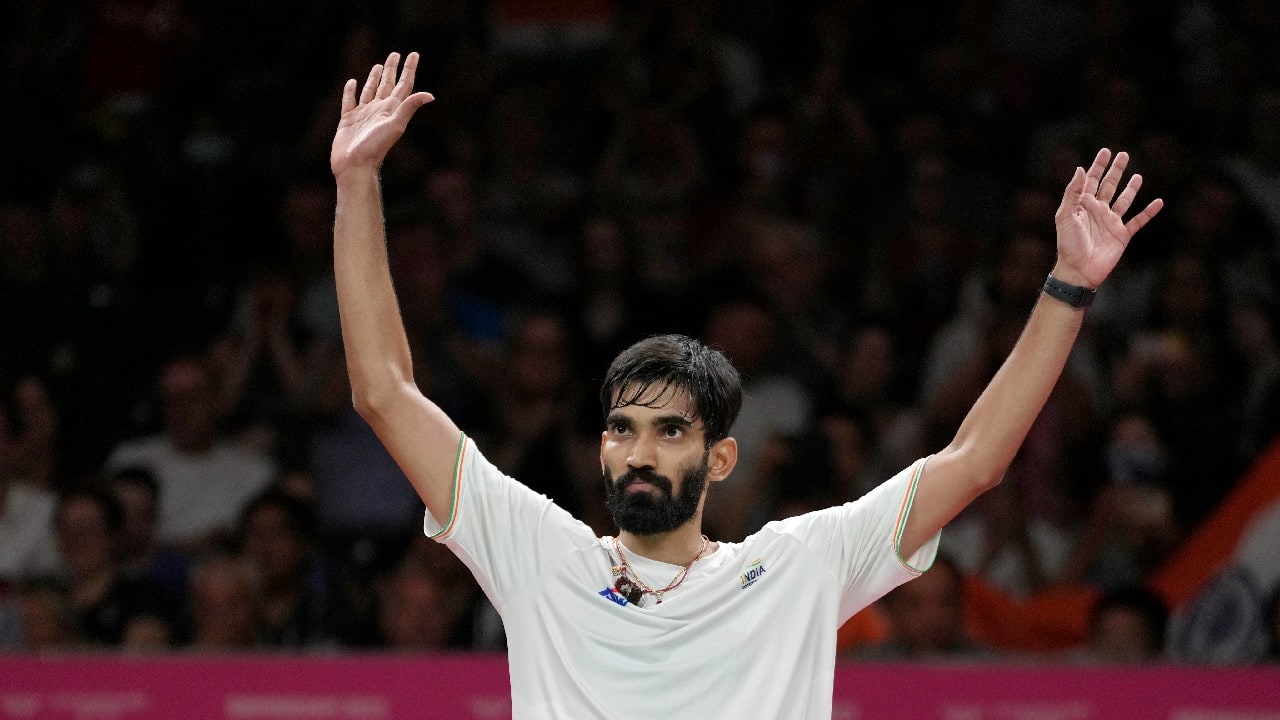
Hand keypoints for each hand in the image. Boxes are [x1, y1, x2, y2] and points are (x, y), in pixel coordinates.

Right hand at [330, 51, 433, 178]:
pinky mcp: (348, 120)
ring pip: (371, 90)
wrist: (355, 166)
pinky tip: (352, 82)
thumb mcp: (395, 125)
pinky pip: (350, 101)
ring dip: (374, 78)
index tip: (414, 54)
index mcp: (392, 110)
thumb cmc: (375, 148)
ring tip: (377, 65)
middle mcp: (379, 110)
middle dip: (392, 69)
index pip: (403, 85)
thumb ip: (409, 108)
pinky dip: (350, 91)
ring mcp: (364, 114)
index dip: (409, 69)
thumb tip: (430, 95)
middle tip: (395, 54)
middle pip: (387, 84)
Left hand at [1052, 149, 1163, 287]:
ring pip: (1124, 200)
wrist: (1079, 270)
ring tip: (1138, 175)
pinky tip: (1158, 202)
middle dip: (1116, 171)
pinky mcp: (1122, 235)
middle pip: (1109, 186)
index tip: (1105, 151)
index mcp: (1083, 206)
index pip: (1091, 181)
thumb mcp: (1065, 216)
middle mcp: (1098, 211)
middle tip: (1124, 155)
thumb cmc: (1068, 244)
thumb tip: (1081, 169)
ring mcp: (1111, 223)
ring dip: (1131, 188)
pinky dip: (1148, 212)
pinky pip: (1138, 221)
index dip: (1098, 166)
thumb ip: (1072, 193)